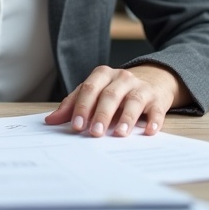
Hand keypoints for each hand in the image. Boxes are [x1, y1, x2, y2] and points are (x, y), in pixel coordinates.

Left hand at [44, 64, 189, 137]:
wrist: (152, 80)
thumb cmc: (116, 91)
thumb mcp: (94, 93)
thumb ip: (73, 105)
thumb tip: (50, 120)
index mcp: (102, 75)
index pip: (89, 89)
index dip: (82, 107)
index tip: (77, 126)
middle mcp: (122, 78)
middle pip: (109, 95)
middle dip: (101, 115)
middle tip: (95, 133)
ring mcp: (141, 87)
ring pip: (133, 101)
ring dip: (126, 118)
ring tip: (119, 134)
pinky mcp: (157, 99)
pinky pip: (156, 110)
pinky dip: (154, 121)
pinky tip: (148, 131)